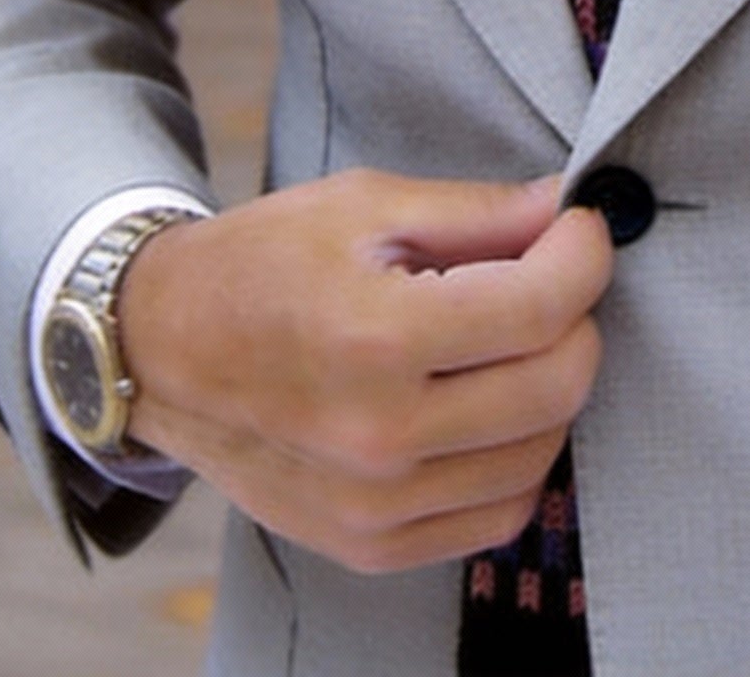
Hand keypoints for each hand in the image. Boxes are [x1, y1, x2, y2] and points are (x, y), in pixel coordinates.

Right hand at [117, 168, 612, 573]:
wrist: (164, 349)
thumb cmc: (263, 263)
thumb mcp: (366, 204)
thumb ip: (480, 210)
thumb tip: (571, 207)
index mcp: (377, 338)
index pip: (542, 305)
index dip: (585, 252)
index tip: (581, 227)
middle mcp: (379, 437)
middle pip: (559, 383)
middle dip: (578, 314)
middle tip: (549, 276)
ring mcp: (375, 505)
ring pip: (542, 451)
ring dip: (552, 385)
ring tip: (511, 337)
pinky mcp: (371, 545)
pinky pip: (500, 513)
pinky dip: (518, 456)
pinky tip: (489, 403)